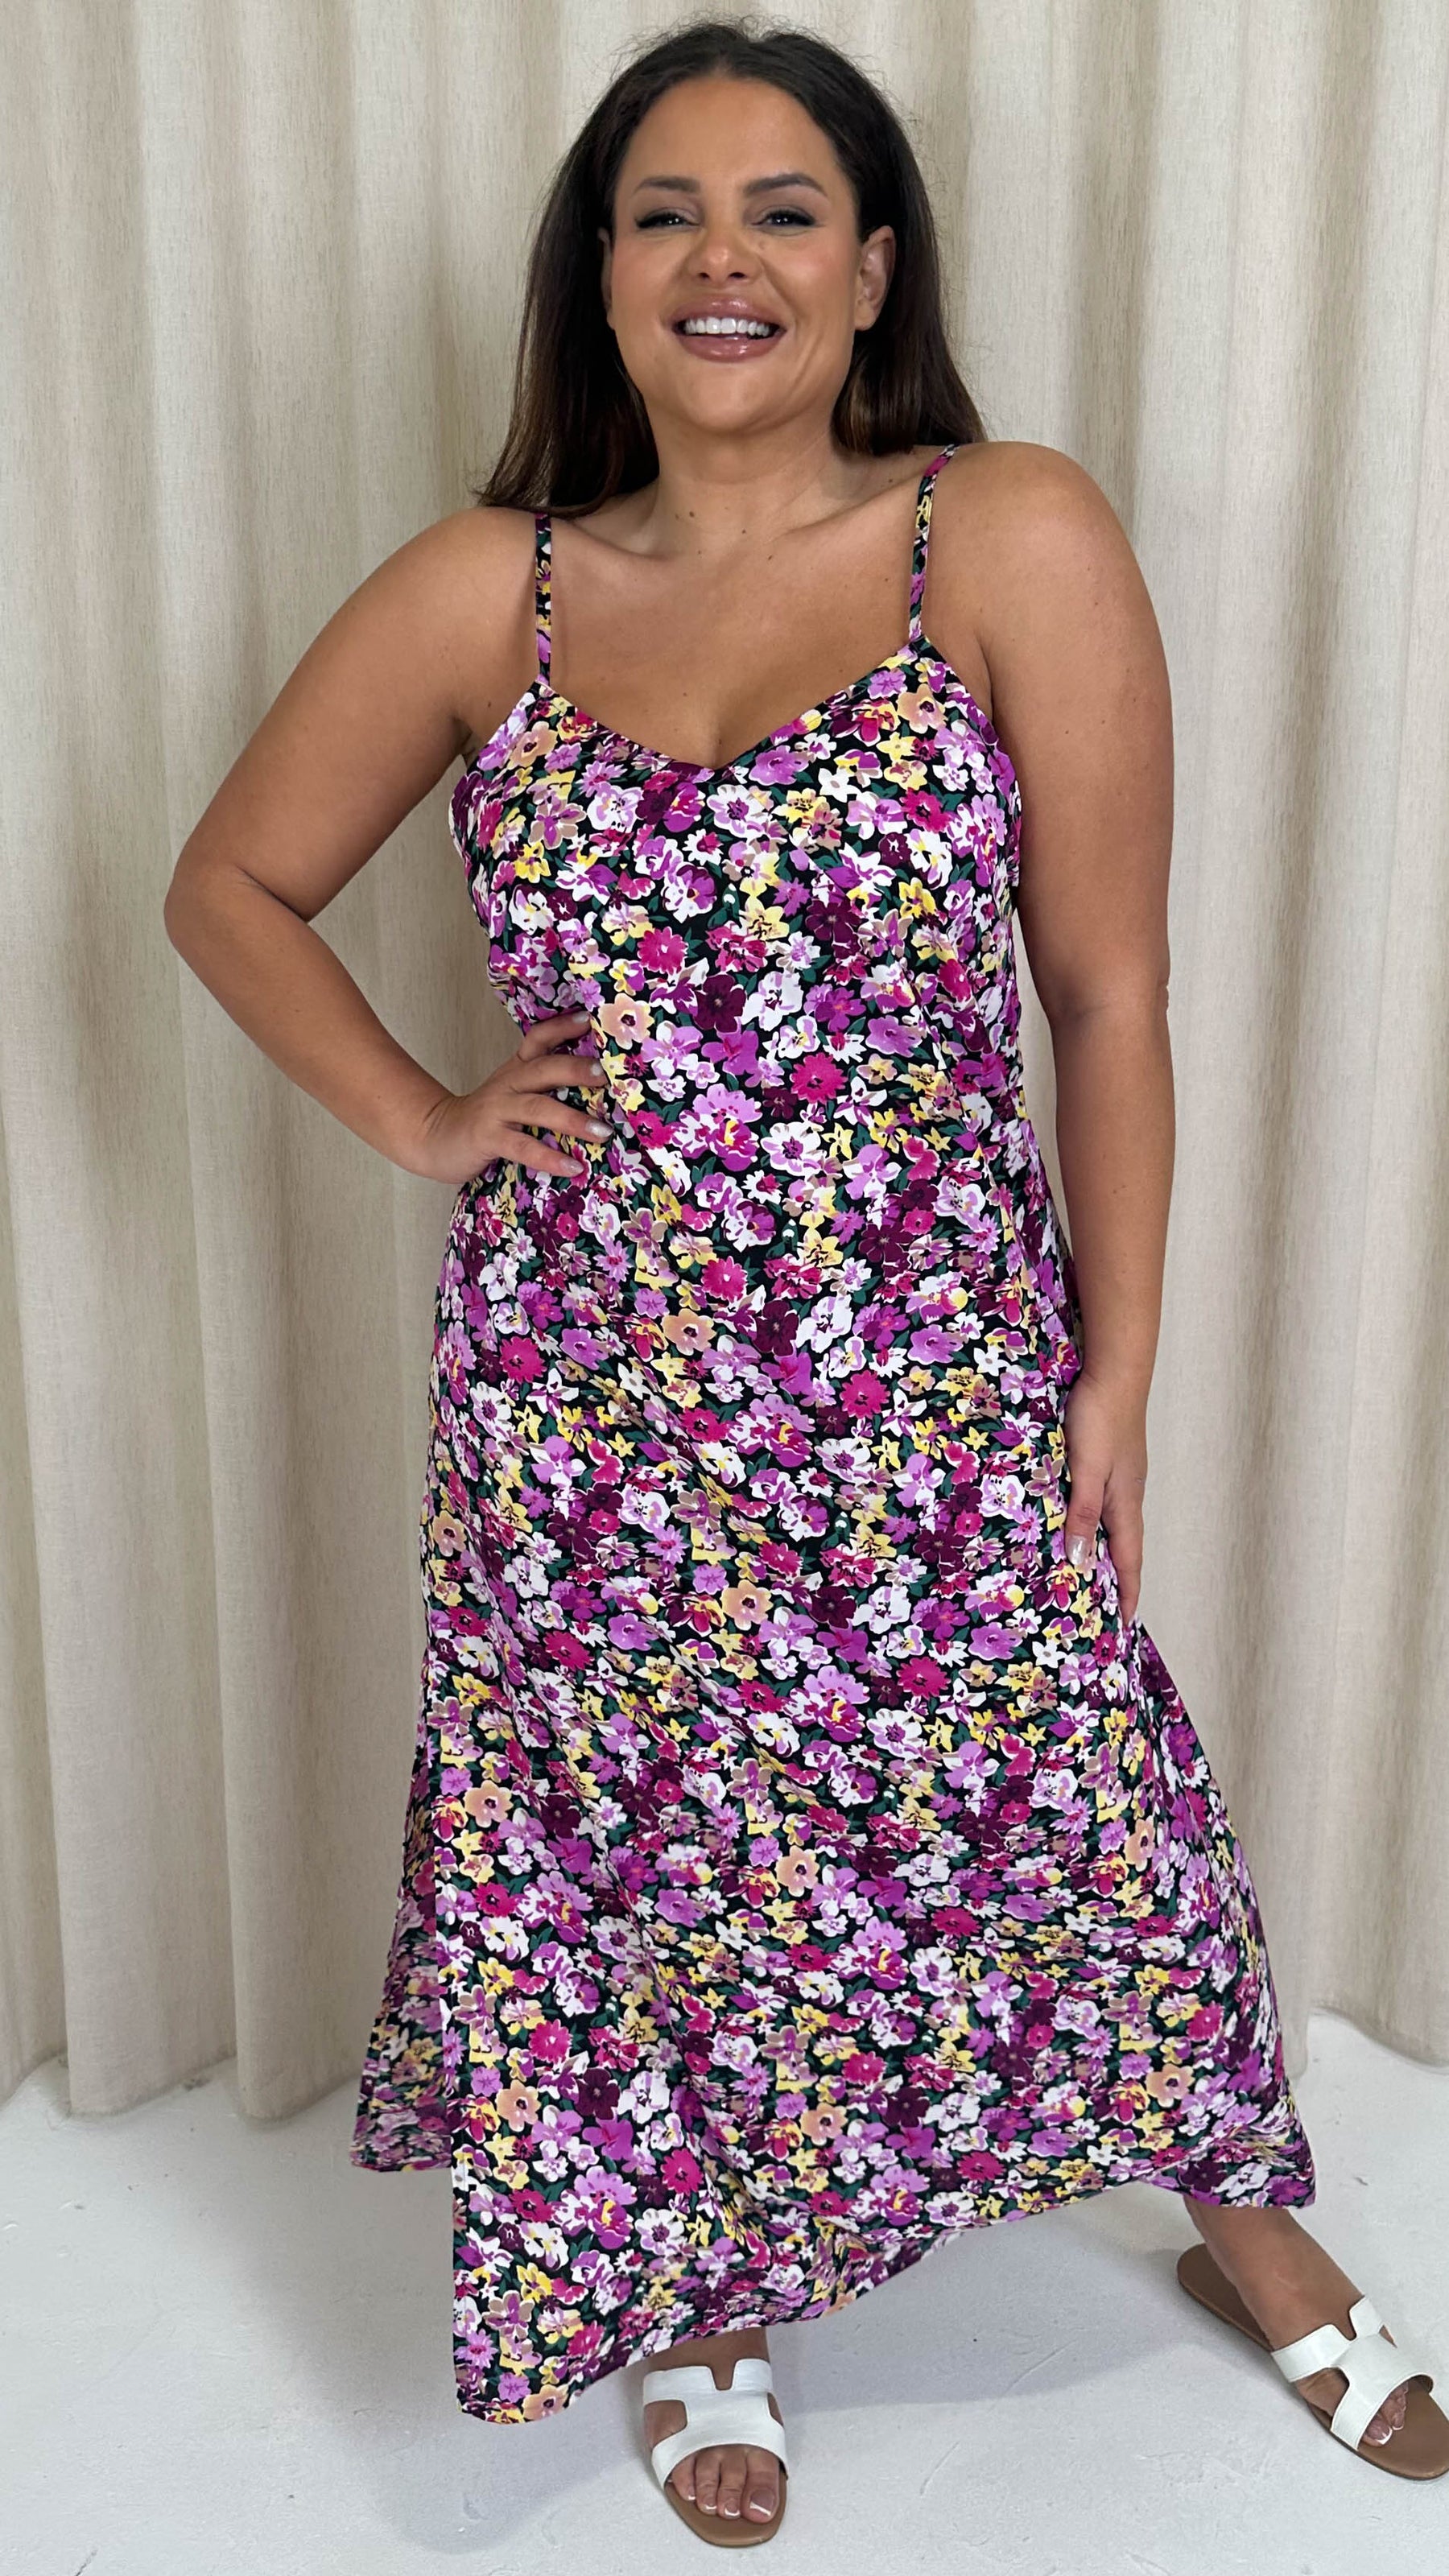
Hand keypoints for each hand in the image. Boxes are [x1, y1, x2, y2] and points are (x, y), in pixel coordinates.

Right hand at [409, 1009, 608, 1185]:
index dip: (563, 1027)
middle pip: (544, 1068)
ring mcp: (497, 1110)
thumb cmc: (486, 1118)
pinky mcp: (488, 1137)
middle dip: (576, 1069)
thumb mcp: (513, 1094)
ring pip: (538, 1108)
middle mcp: (509, 1083)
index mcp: (517, 1069)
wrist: (435, 1136)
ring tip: (602, 1133)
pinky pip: (523, 1147)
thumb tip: (598, 1089)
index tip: (589, 1019)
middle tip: (606, 1076)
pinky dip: (549, 1157)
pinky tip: (573, 1167)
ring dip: (572, 1120)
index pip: (539, 1038)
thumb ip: (544, 1087)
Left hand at [1060, 1366, 1148, 1623]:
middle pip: (1122, 1547)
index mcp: (1124, 1503)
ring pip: (1110, 1525)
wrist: (1113, 1371)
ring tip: (1090, 1577)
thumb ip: (1082, 1514)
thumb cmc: (1100, 1419)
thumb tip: (1079, 1561)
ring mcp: (1118, 1476)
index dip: (1128, 1593)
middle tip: (1105, 1612)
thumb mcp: (1086, 1470)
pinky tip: (1078, 1522)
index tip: (1125, 1626)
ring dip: (1103, 1552)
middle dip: (1117, 1581)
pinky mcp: (1108, 1459)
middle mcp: (1125, 1494)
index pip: (1129, 1560)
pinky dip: (1092, 1524)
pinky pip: (1100, 1503)